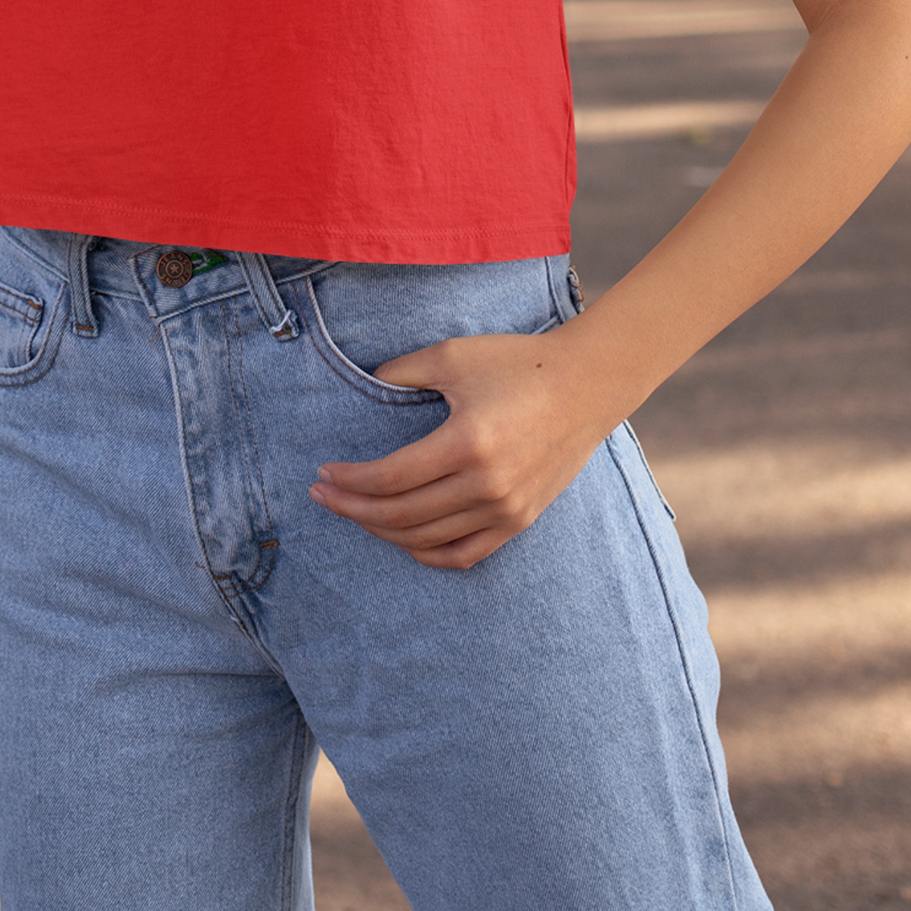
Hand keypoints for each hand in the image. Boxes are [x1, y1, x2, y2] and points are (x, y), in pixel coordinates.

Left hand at [308, 323, 616, 568]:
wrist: (587, 384)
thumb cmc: (518, 363)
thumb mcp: (453, 355)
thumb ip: (402, 371)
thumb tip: (363, 386)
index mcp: (468, 442)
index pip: (391, 478)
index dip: (350, 480)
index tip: (323, 473)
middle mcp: (488, 484)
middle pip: (401, 515)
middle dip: (353, 508)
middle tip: (323, 494)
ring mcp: (506, 509)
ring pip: (426, 540)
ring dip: (381, 531)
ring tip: (355, 511)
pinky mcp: (520, 520)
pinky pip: (464, 555)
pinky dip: (427, 554)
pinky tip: (403, 540)